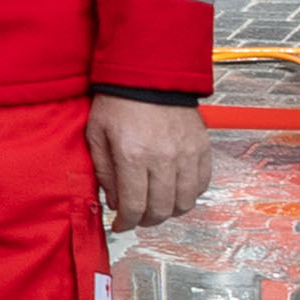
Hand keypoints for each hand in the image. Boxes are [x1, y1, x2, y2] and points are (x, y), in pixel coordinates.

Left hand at [93, 95, 212, 228]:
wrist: (149, 74)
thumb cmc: (118, 102)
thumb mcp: (97, 135)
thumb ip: (104, 172)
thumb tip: (115, 202)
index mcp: (133, 155)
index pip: (133, 206)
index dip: (125, 223)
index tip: (120, 225)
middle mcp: (164, 158)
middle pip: (160, 209)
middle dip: (146, 221)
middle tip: (136, 218)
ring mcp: (187, 153)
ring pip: (185, 202)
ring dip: (169, 211)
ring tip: (155, 206)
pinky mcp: (202, 147)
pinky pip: (202, 184)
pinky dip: (189, 194)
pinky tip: (174, 190)